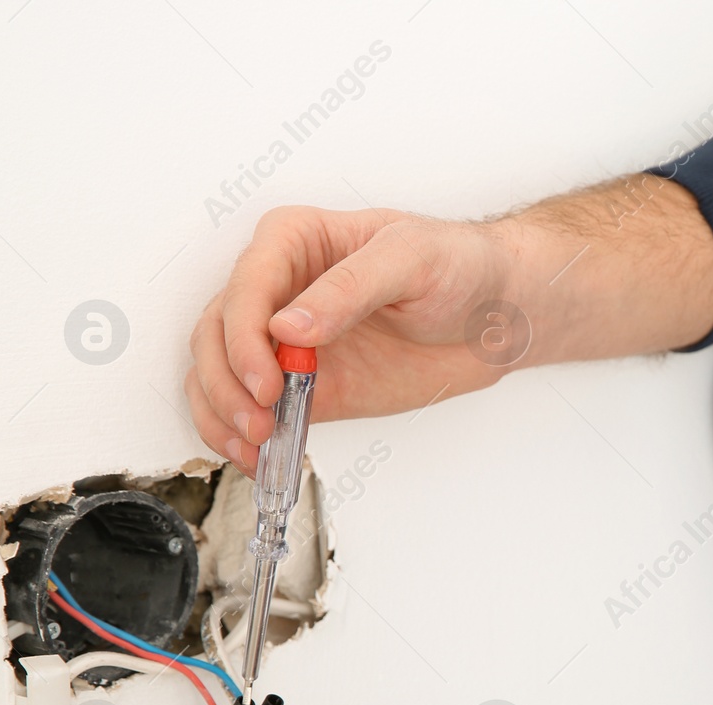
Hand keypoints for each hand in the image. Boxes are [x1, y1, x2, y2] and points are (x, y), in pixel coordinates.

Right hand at [187, 206, 515, 474]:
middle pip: (215, 334)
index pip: (245, 287)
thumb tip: (289, 327)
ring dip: (221, 413)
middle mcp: (278, 290)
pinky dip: (240, 436)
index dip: (244, 338)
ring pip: (217, 374)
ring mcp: (286, 343)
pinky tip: (258, 456)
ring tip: (255, 443)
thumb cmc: (460, 265)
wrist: (496, 314)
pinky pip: (252, 410)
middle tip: (260, 419)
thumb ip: (349, 289)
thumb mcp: (411, 259)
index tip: (268, 379)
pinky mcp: (306, 387)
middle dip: (226, 381)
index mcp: (294, 241)